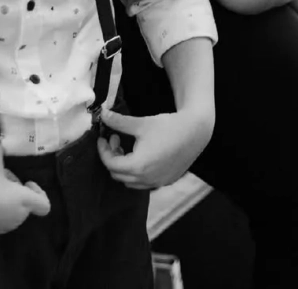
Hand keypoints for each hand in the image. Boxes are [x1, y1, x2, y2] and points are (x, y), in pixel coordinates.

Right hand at [0, 142, 49, 234]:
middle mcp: (18, 217)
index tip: (27, 183)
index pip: (44, 205)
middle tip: (4, 179)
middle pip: (26, 204)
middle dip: (17, 191)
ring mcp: (4, 227)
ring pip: (12, 212)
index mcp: (24, 202)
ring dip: (7, 200)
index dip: (40, 193)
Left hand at [97, 107, 214, 189]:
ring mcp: (156, 183)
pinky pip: (144, 183)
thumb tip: (103, 114)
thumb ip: (119, 122)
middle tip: (116, 139)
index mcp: (137, 166)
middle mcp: (146, 179)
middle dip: (113, 157)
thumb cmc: (168, 126)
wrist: (195, 132)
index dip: (103, 150)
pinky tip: (142, 155)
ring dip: (124, 167)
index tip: (103, 138)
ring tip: (128, 148)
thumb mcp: (141, 123)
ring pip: (130, 181)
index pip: (110, 164)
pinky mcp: (165, 181)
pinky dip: (137, 172)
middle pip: (118, 175)